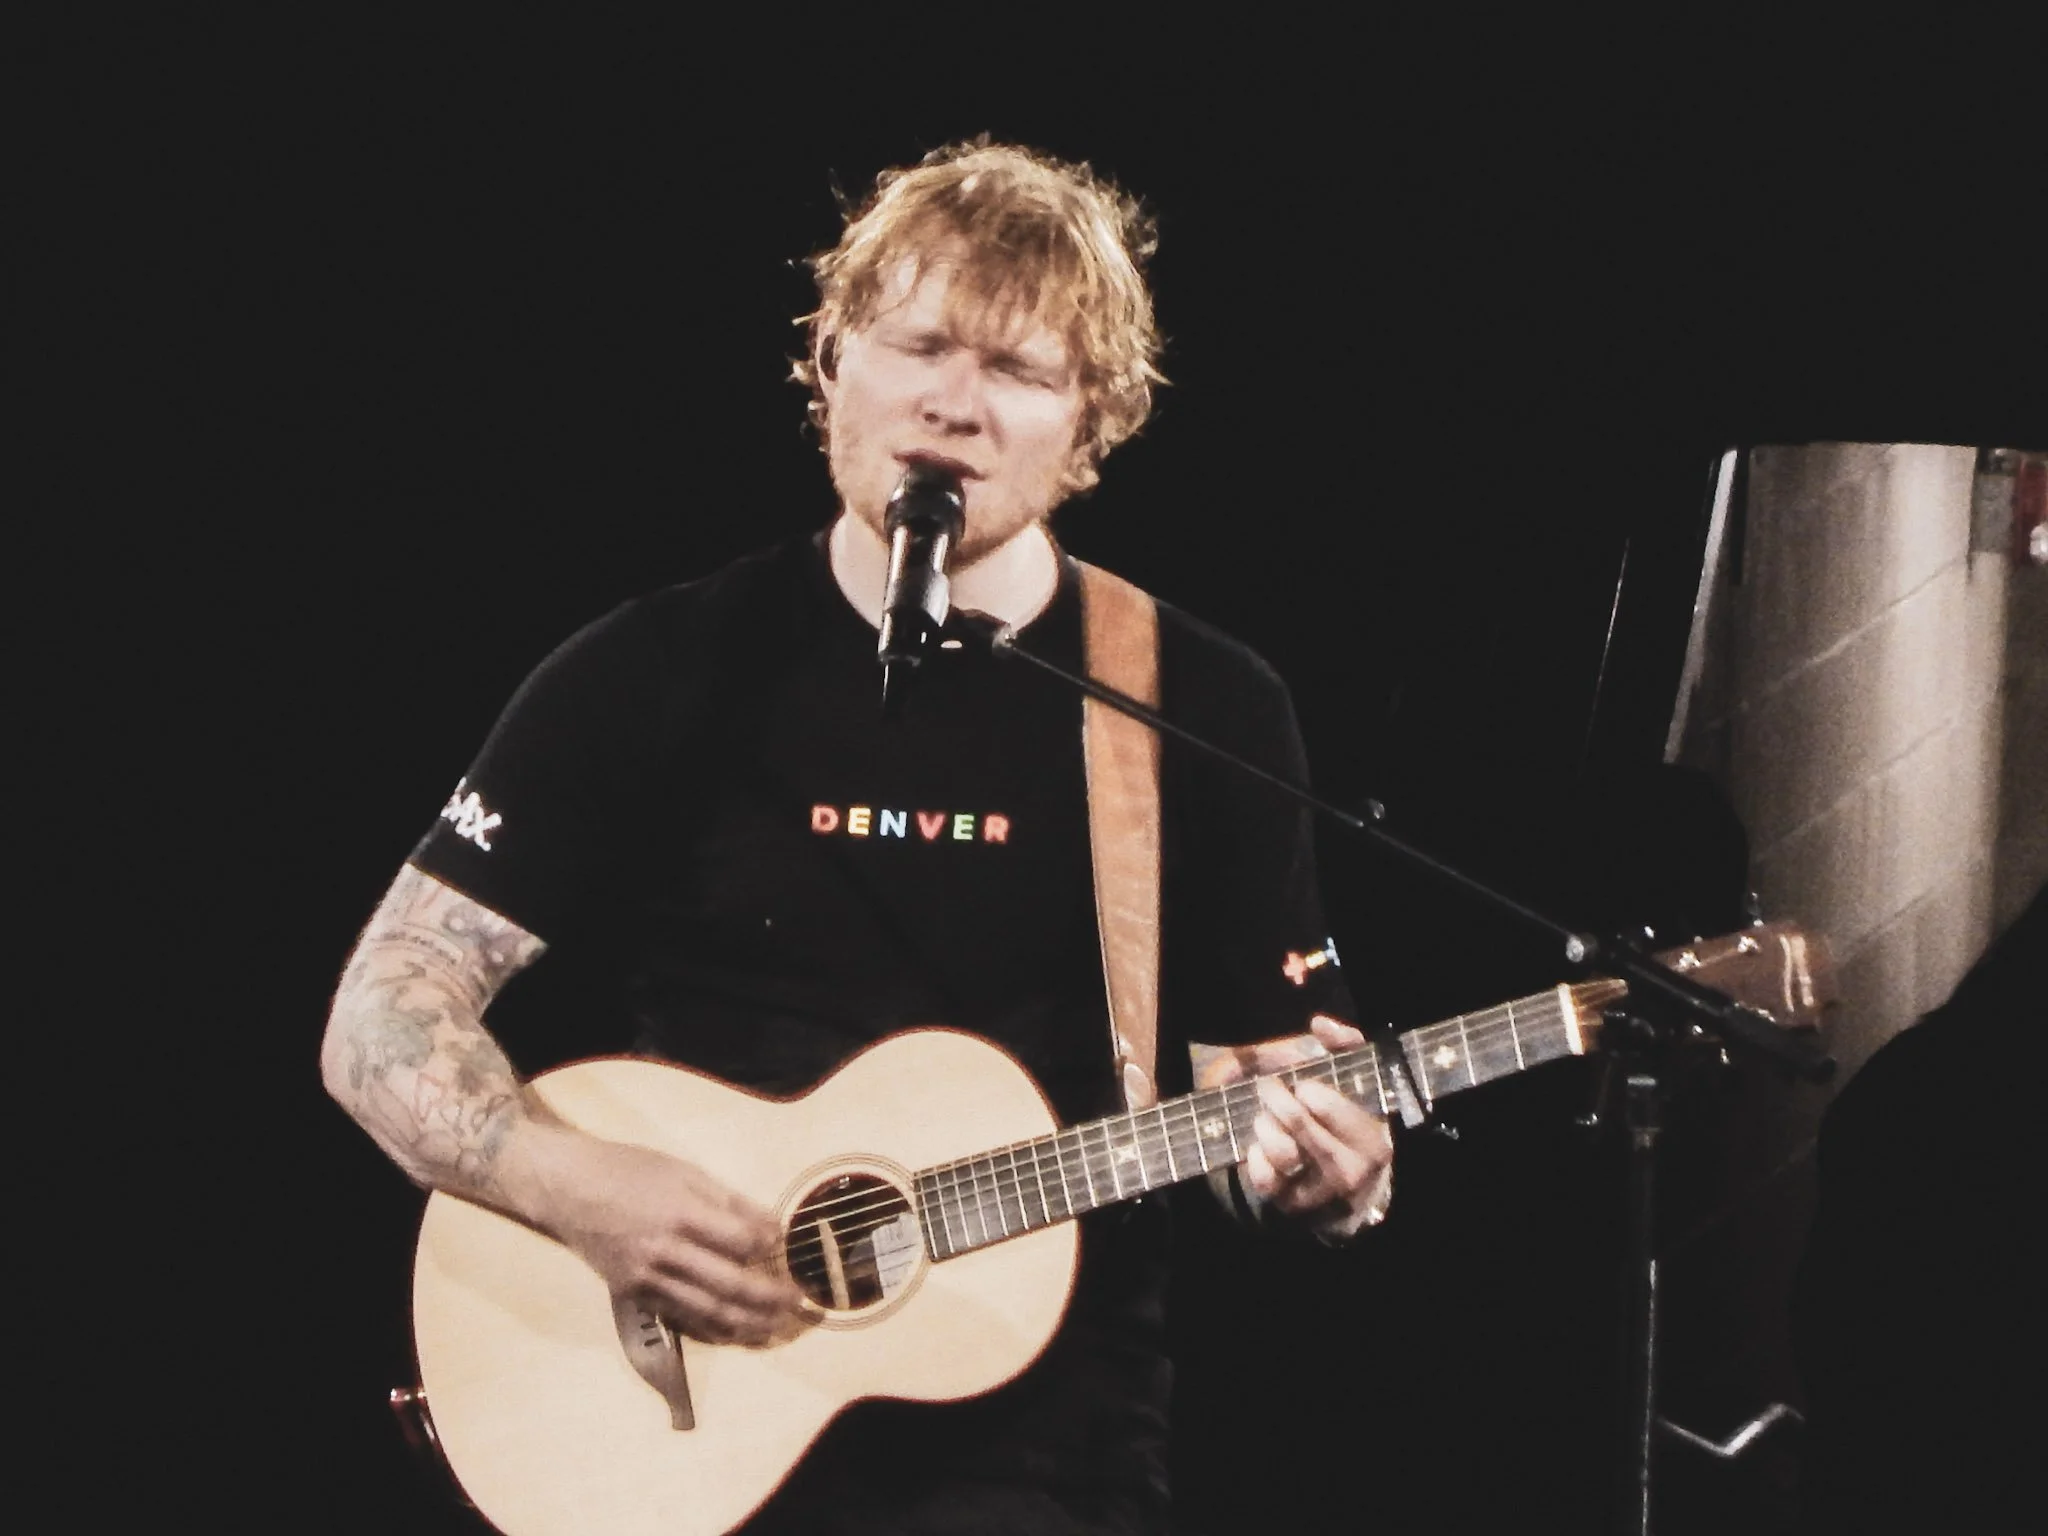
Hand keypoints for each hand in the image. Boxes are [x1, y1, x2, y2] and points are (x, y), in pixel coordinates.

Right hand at [537, 1133, 805, 1346]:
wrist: (566, 1188)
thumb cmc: (629, 1170)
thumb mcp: (684, 1171)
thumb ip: (730, 1201)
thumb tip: (772, 1227)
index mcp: (681, 1213)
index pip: (740, 1241)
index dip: (771, 1248)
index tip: (789, 1250)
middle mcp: (665, 1252)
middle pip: (730, 1285)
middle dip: (770, 1299)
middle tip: (799, 1305)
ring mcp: (647, 1279)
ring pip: (707, 1311)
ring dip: (748, 1324)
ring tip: (777, 1328)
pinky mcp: (634, 1295)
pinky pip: (681, 1319)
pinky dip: (713, 1329)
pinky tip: (737, 1332)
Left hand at [1212, 1017, 1393, 1234]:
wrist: (1340, 1183)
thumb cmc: (1344, 1120)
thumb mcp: (1353, 1079)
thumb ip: (1345, 1045)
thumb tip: (1320, 1023)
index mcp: (1373, 1136)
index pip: (1330, 1104)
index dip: (1309, 1090)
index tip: (1303, 1087)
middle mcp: (1354, 1169)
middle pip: (1299, 1120)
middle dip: (1277, 1098)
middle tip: (1271, 1090)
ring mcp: (1323, 1191)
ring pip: (1281, 1150)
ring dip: (1266, 1126)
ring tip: (1267, 1120)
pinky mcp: (1294, 1205)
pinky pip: (1264, 1178)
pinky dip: (1255, 1157)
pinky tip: (1260, 1148)